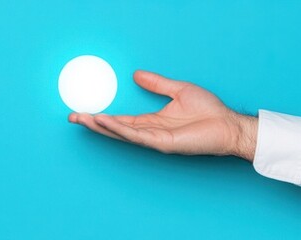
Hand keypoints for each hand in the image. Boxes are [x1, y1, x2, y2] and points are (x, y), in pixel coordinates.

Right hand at [69, 70, 257, 160]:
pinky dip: (120, 129)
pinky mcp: (163, 142)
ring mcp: (155, 139)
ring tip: (83, 118)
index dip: (102, 116)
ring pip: (122, 133)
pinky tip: (106, 122)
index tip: (84, 111)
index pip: (121, 120)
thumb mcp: (178, 89)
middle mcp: (150, 132)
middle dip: (93, 123)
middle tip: (72, 116)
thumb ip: (156, 84)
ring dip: (101, 126)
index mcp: (152, 122)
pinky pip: (136, 135)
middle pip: (116, 128)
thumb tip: (136, 74)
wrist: (228, 124)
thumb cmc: (209, 111)